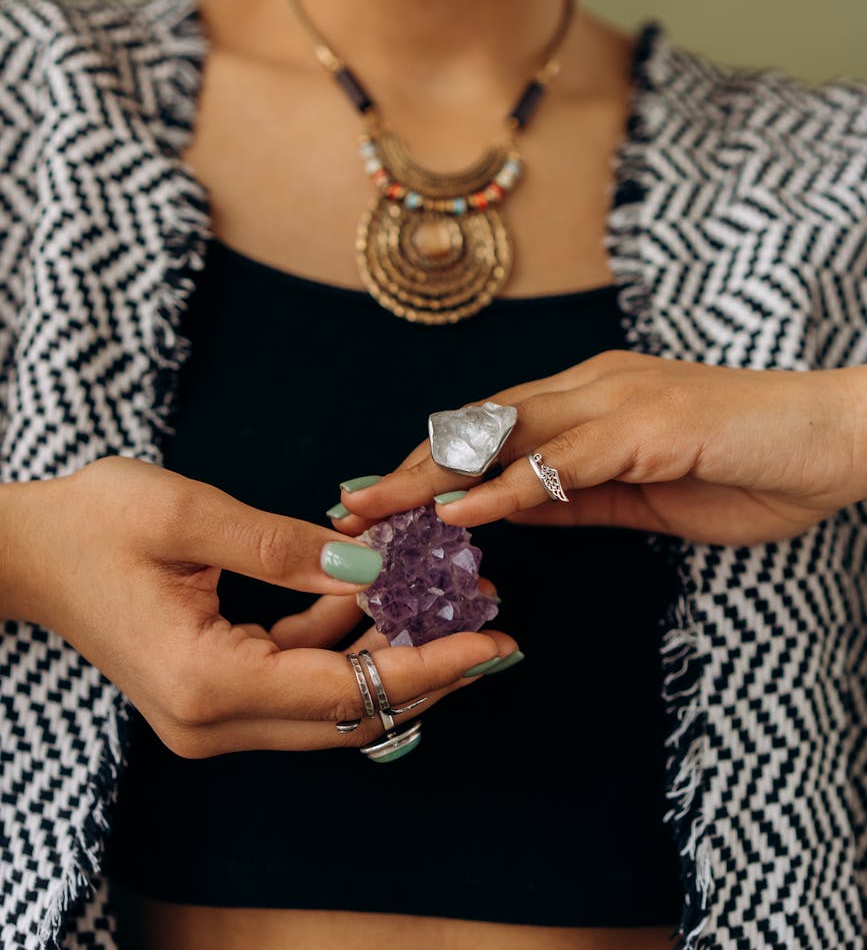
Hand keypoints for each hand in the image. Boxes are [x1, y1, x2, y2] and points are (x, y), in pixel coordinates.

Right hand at [4, 456, 516, 754]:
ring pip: (331, 702)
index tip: (494, 642)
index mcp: (207, 682)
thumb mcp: (191, 515)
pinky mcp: (212, 694)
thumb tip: (370, 568)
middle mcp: (212, 721)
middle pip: (351, 714)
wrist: (26, 551)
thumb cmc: (95, 522)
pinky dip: (344, 644)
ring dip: (391, 654)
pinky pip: (299, 680)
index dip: (429, 666)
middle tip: (496, 627)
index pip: (347, 691)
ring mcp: (210, 716)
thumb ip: (285, 548)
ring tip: (452, 602)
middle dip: (429, 670)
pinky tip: (377, 594)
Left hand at [332, 351, 866, 545]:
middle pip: (480, 425)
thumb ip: (577, 497)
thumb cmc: (749, 464)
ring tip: (379, 510)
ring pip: (505, 434)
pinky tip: (460, 515)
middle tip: (351, 505)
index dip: (431, 462)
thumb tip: (509, 513)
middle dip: (410, 467)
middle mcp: (594, 386)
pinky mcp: (650, 424)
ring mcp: (619, 399)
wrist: (838, 441)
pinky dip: (505, 488)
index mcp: (592, 398)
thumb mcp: (644, 495)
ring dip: (435, 475)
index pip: (492, 428)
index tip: (380, 498)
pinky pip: (563, 460)